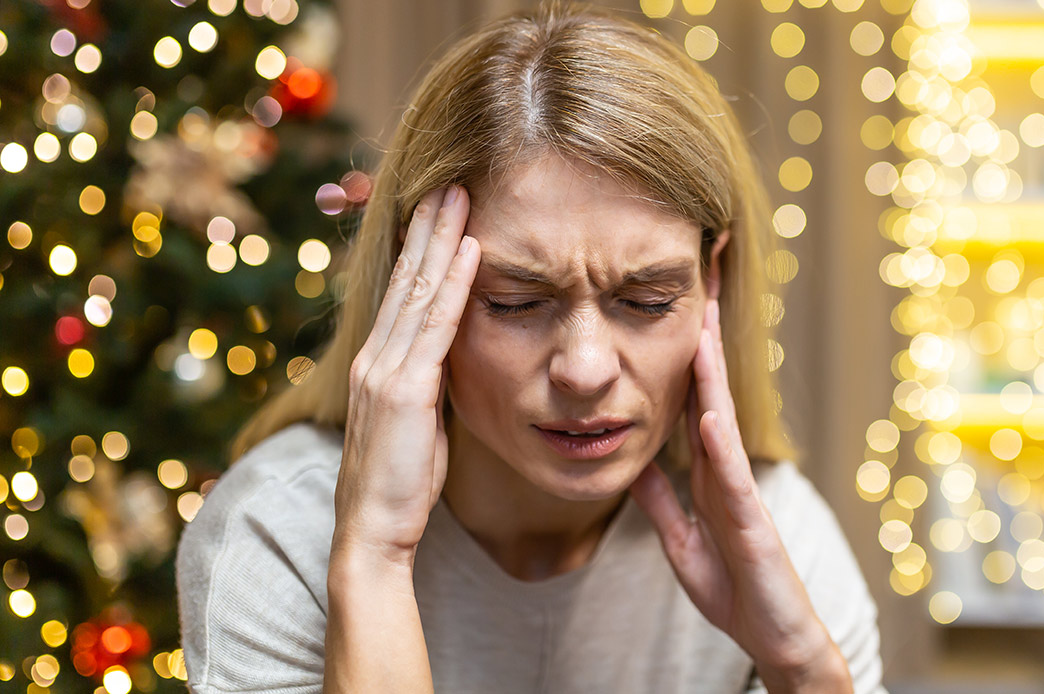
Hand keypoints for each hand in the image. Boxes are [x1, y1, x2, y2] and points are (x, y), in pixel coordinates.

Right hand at [333, 185, 479, 566]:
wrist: (372, 533)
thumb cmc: (401, 485)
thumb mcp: (419, 423)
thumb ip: (431, 384)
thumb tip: (455, 358)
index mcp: (380, 364)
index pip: (403, 293)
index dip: (421, 248)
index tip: (441, 209)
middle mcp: (377, 357)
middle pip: (407, 278)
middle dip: (429, 226)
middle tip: (451, 179)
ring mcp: (386, 370)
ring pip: (419, 290)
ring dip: (442, 238)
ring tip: (462, 194)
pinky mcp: (403, 389)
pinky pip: (435, 325)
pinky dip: (455, 283)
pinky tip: (473, 249)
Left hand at [628, 299, 850, 692]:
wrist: (771, 637)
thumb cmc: (734, 587)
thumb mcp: (679, 539)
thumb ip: (660, 502)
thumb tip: (632, 465)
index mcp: (705, 472)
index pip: (690, 400)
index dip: (680, 354)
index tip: (672, 306)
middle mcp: (725, 470)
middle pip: (710, 391)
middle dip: (704, 337)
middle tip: (700, 281)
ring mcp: (740, 492)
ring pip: (722, 421)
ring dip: (711, 374)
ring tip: (701, 325)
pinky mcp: (751, 523)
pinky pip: (730, 479)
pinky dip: (719, 446)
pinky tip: (708, 414)